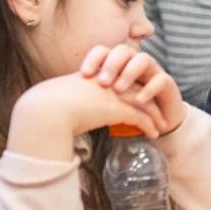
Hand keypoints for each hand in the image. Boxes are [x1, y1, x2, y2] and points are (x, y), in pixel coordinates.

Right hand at [14, 71, 167, 146]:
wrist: (48, 109)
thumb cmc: (51, 105)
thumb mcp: (68, 97)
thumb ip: (77, 99)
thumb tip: (74, 110)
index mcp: (99, 75)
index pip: (124, 80)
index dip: (135, 90)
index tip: (142, 100)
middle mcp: (110, 81)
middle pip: (139, 89)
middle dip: (150, 101)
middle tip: (159, 112)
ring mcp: (115, 93)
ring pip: (144, 103)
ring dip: (155, 116)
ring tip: (162, 126)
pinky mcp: (119, 109)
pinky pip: (142, 118)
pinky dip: (150, 126)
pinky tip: (155, 134)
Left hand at [77, 44, 186, 135]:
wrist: (156, 121)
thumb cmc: (126, 109)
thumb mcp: (105, 100)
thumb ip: (90, 93)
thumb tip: (60, 94)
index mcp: (118, 63)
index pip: (104, 51)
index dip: (94, 59)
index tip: (83, 74)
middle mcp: (135, 62)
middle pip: (123, 51)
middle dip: (112, 65)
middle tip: (103, 83)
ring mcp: (152, 70)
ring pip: (143, 59)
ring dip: (130, 73)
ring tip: (119, 90)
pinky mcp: (167, 83)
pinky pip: (161, 79)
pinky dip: (149, 89)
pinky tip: (138, 100)